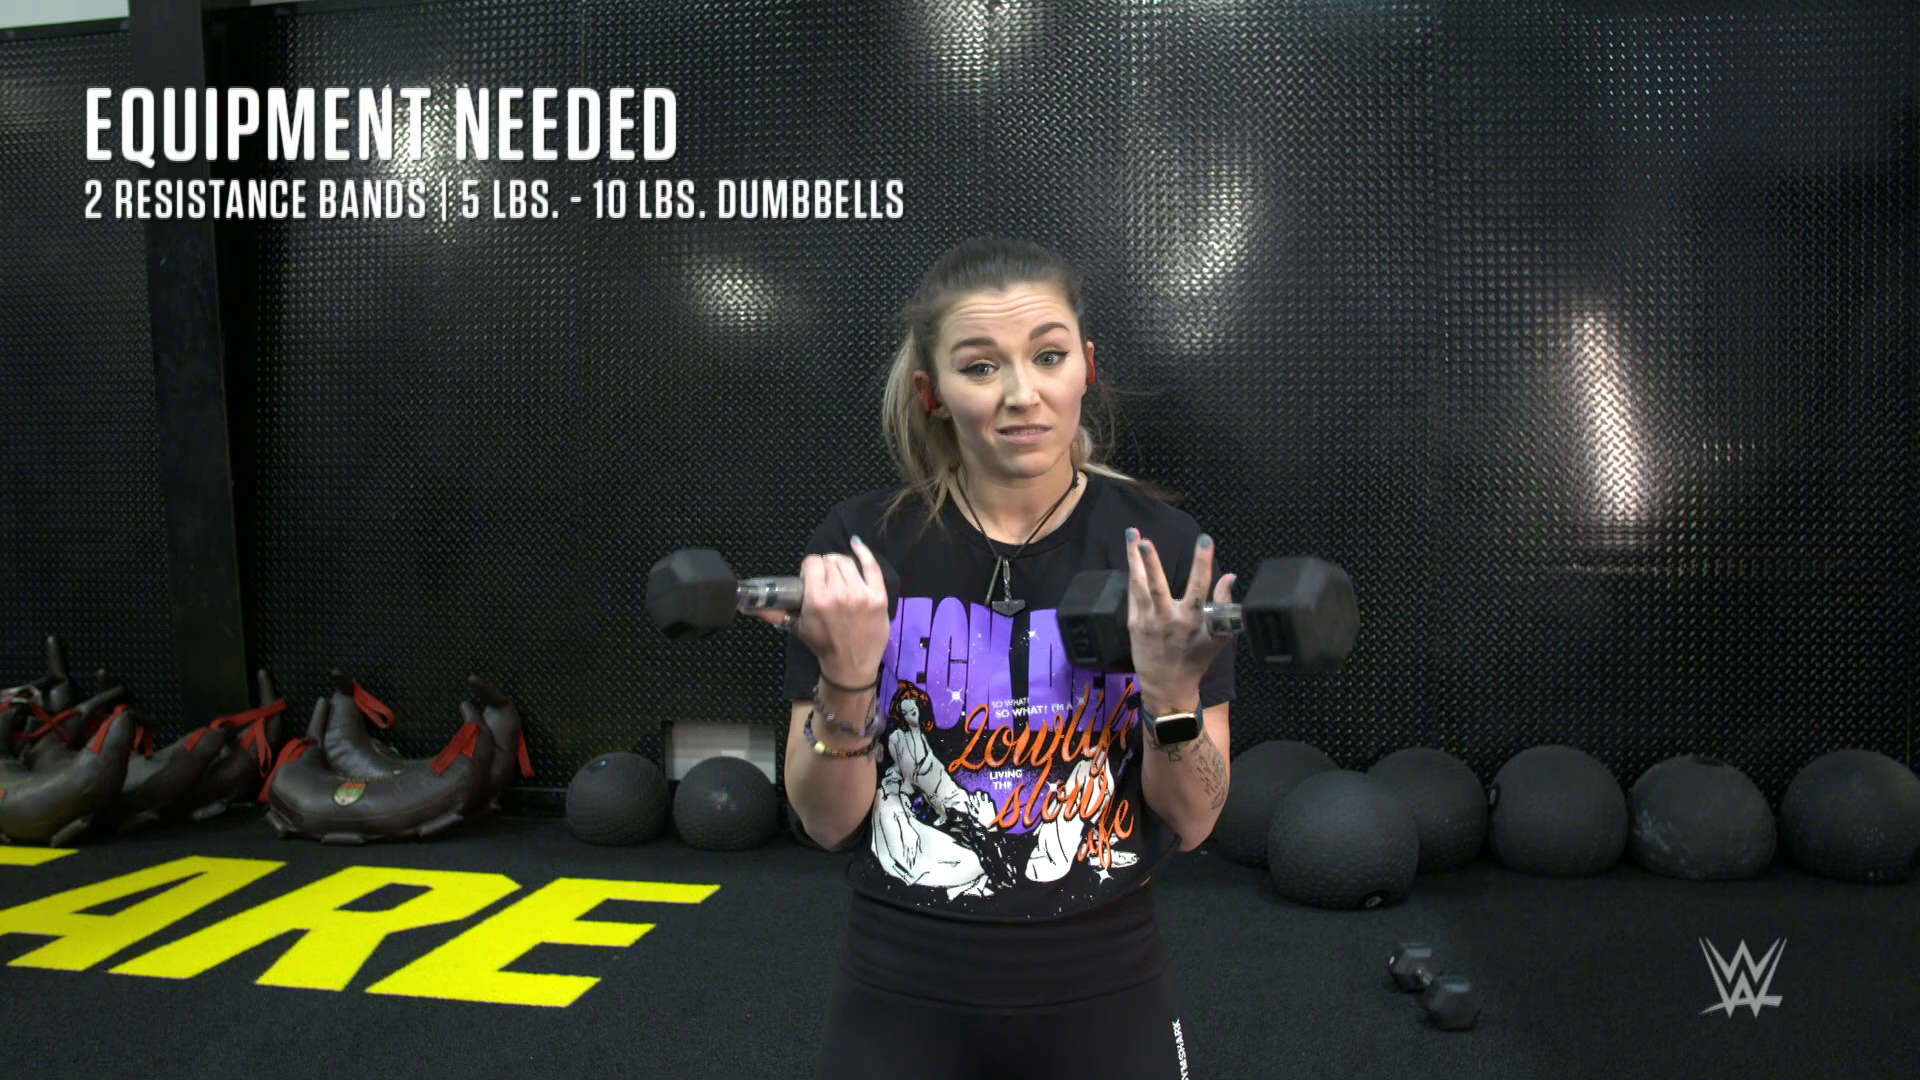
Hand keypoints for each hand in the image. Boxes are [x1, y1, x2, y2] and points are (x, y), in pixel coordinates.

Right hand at [785, 537, 891, 683]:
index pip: (812, 563)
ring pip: (847, 562)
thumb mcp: (797, 627)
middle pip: (829, 561)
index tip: (810, 578)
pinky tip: (856, 544)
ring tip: (838, 574)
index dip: (809, 568)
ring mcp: (861, 594)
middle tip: (824, 581)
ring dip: (840, 564)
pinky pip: (872, 566)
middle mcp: (839, 593)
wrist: (850, 665)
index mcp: (817, 599)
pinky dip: (864, 552)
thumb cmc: (822, 645)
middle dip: (824, 568)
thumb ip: (774, 612)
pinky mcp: (878, 597)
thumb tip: (749, 605)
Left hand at [1124, 528, 1235, 708]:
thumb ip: (1225, 604)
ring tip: (1132, 535)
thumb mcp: (1218, 636)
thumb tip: (1231, 576)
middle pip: (1158, 586)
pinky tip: (1131, 556)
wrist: (1167, 685)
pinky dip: (1132, 574)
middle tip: (1145, 540)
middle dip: (1151, 563)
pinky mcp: (1134, 623)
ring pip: (1139, 586)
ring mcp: (1148, 621)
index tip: (1205, 539)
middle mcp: (1168, 619)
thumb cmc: (1196, 659)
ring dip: (1134, 560)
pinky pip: (1133, 594)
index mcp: (1193, 621)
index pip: (1200, 586)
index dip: (1202, 562)